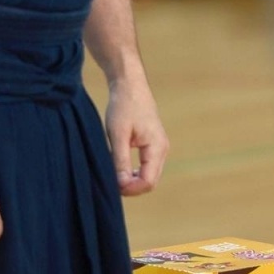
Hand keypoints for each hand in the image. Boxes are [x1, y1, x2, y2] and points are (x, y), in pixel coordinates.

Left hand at [106, 76, 169, 195]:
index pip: (148, 181)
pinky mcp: (153, 144)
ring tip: (113, 175)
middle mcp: (162, 149)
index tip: (111, 184)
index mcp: (157, 147)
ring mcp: (159, 147)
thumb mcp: (117, 134)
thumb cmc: (123, 106)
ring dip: (133, 181)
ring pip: (149, 175)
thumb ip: (120, 161)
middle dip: (131, 187)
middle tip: (110, 182)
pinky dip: (134, 172)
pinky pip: (147, 167)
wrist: (130, 84)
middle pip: (151, 182)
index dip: (130, 189)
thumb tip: (121, 185)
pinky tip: (119, 168)